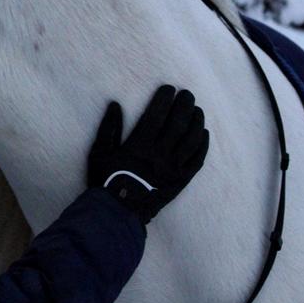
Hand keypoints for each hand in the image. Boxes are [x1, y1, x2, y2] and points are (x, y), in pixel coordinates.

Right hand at [87, 85, 208, 224]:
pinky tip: (204, 135)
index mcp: (139, 146)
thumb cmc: (106, 181)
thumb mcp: (99, 153)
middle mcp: (159, 155)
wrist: (119, 213)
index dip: (164, 100)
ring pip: (191, 141)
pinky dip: (202, 146)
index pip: (156, 116)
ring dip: (197, 123)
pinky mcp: (180, 181)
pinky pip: (196, 161)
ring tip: (198, 110)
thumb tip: (115, 105)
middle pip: (178, 125)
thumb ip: (108, 128)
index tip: (168, 88)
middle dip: (184, 106)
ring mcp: (172, 169)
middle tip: (188, 93)